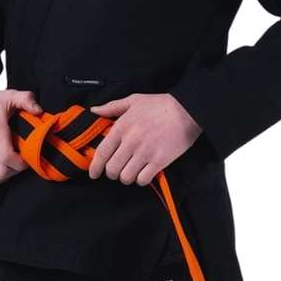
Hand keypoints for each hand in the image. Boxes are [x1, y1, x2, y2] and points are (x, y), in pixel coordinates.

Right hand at [0, 89, 43, 188]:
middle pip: (1, 173)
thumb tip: (40, 110)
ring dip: (2, 178)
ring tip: (8, 169)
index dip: (21, 164)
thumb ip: (26, 99)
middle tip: (19, 164)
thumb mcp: (9, 96)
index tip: (26, 159)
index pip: (8, 158)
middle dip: (14, 172)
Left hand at [87, 93, 201, 186]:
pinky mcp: (160, 161)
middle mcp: (131, 141)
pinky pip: (143, 179)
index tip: (93, 173)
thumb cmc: (160, 104)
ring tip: (131, 171)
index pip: (102, 152)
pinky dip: (141, 180)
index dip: (95, 166)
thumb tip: (94, 111)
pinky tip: (143, 173)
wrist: (187, 110)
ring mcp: (145, 152)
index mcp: (122, 127)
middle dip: (112, 173)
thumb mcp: (134, 100)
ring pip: (126, 177)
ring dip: (127, 177)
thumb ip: (112, 107)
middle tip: (116, 170)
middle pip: (112, 169)